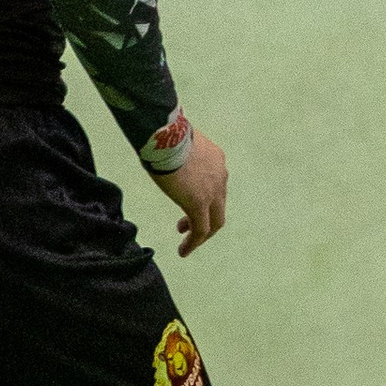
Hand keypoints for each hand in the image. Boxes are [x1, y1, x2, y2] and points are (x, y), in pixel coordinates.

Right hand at [153, 129, 228, 257]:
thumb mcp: (179, 143)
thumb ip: (181, 154)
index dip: (205, 197)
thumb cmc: (165, 134)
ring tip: (186, 240)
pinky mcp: (200, 204)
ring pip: (214, 219)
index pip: (215, 184)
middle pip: (219, 204)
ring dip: (200, 231)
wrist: (166, 136)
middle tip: (187, 224)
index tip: (188, 200)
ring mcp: (213, 191)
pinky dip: (194, 242)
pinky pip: (202, 230)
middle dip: (205, 216)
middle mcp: (220, 175)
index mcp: (216, 159)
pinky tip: (183, 250)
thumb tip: (168, 154)